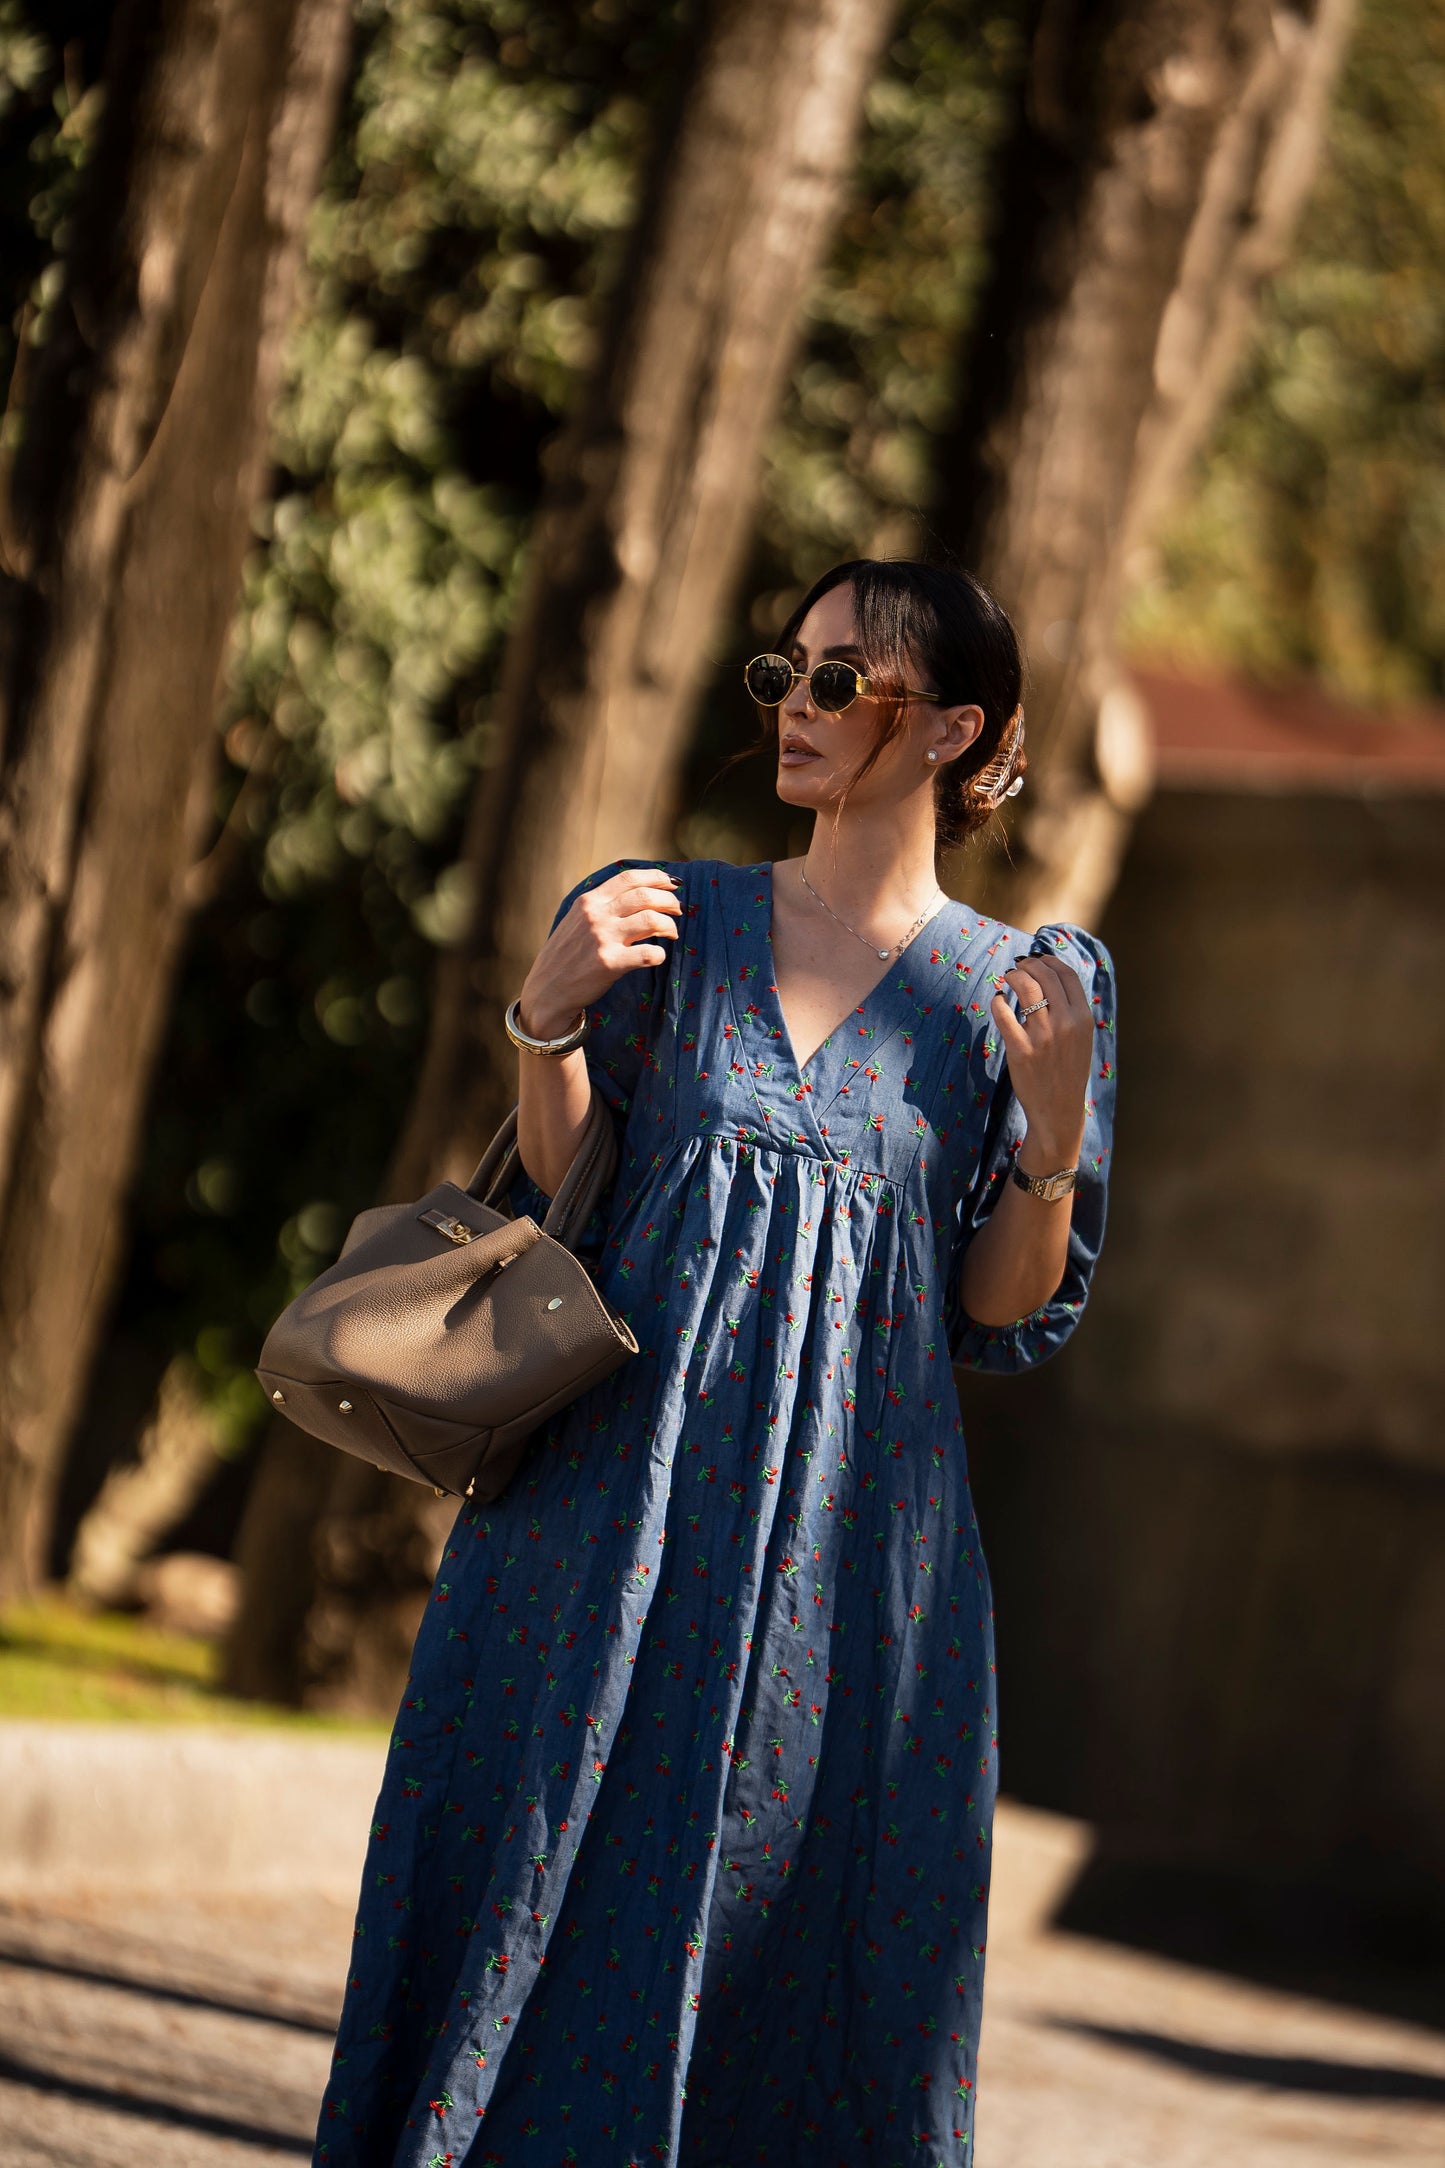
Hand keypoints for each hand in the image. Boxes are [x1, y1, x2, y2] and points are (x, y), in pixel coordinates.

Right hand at [517, 867, 681, 1039]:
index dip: (656, 877)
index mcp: (589, 901)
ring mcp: (602, 938)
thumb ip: (601, 906)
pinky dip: (660, 954)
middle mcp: (596, 915)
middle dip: (669, 901)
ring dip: (669, 925)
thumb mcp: (576, 920)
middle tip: (678, 911)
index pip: (629, 878)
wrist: (547, 990)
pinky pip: (648, 953)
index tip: (673, 884)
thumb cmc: (566, 956)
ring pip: (651, 919)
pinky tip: (658, 956)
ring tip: (672, 933)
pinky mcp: (609, 963)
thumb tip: (638, 894)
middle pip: (645, 896)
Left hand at [991, 951, 1093, 1171]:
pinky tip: (999, 1000)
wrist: (1059, 1110)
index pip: (1067, 975)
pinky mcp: (1021, 1050)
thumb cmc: (1068, 1071)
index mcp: (1084, 1019)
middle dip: (1028, 965)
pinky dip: (999, 1001)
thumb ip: (1072, 1011)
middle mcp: (1066, 1024)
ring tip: (1008, 977)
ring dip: (1014, 976)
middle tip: (1018, 967)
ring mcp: (1043, 1037)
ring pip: (1025, 988)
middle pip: (1044, 976)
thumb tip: (1052, 978)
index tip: (1038, 959)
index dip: (1050, 961)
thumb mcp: (1081, 1039)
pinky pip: (1004, 1014)